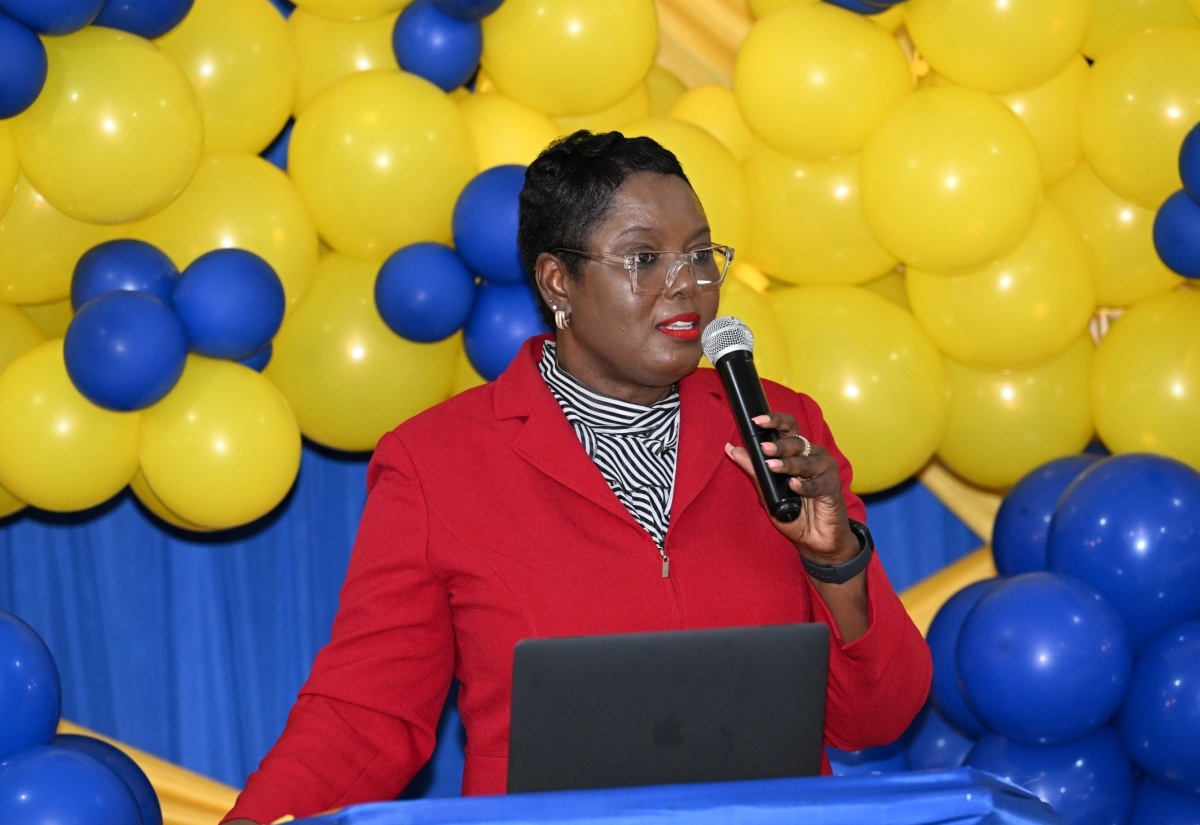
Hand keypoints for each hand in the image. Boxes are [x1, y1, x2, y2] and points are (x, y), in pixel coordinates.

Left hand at [725, 412, 859, 564]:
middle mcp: (811, 455)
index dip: (774, 420)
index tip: (757, 421)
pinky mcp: (832, 486)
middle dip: (778, 445)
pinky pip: (817, 483)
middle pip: (796, 441)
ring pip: (806, 460)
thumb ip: (753, 469)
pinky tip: (794, 486)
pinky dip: (804, 485)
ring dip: (788, 464)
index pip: (788, 427)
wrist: (813, 539)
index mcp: (796, 451)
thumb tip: (731, 448)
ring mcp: (824, 469)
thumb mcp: (766, 491)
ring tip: (773, 466)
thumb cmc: (792, 512)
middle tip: (764, 449)